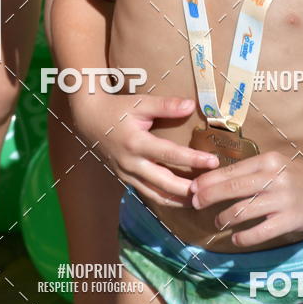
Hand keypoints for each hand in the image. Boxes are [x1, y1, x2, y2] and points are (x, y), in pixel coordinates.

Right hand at [74, 94, 218, 206]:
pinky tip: (179, 200)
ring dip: (177, 200)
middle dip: (188, 188)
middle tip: (210, 189)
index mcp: (136, 143)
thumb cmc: (117, 109)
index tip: (213, 161)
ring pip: (155, 194)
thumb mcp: (141, 103)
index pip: (169, 154)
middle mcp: (131, 163)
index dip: (192, 159)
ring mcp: (126, 174)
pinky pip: (146, 193)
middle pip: (164, 182)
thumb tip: (191, 106)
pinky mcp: (125, 179)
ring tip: (199, 200)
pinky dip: (164, 199)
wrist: (89, 119)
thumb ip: (166, 106)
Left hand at [190, 151, 302, 245]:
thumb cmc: (295, 175)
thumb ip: (250, 171)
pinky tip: (236, 238)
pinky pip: (259, 232)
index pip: (231, 170)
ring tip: (218, 221)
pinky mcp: (289, 220)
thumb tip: (215, 182)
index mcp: (267, 161)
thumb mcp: (273, 165)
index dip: (208, 180)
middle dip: (208, 196)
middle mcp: (273, 178)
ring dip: (225, 217)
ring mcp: (281, 199)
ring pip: (242, 210)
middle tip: (194, 203)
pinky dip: (243, 237)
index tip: (193, 188)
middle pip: (232, 187)